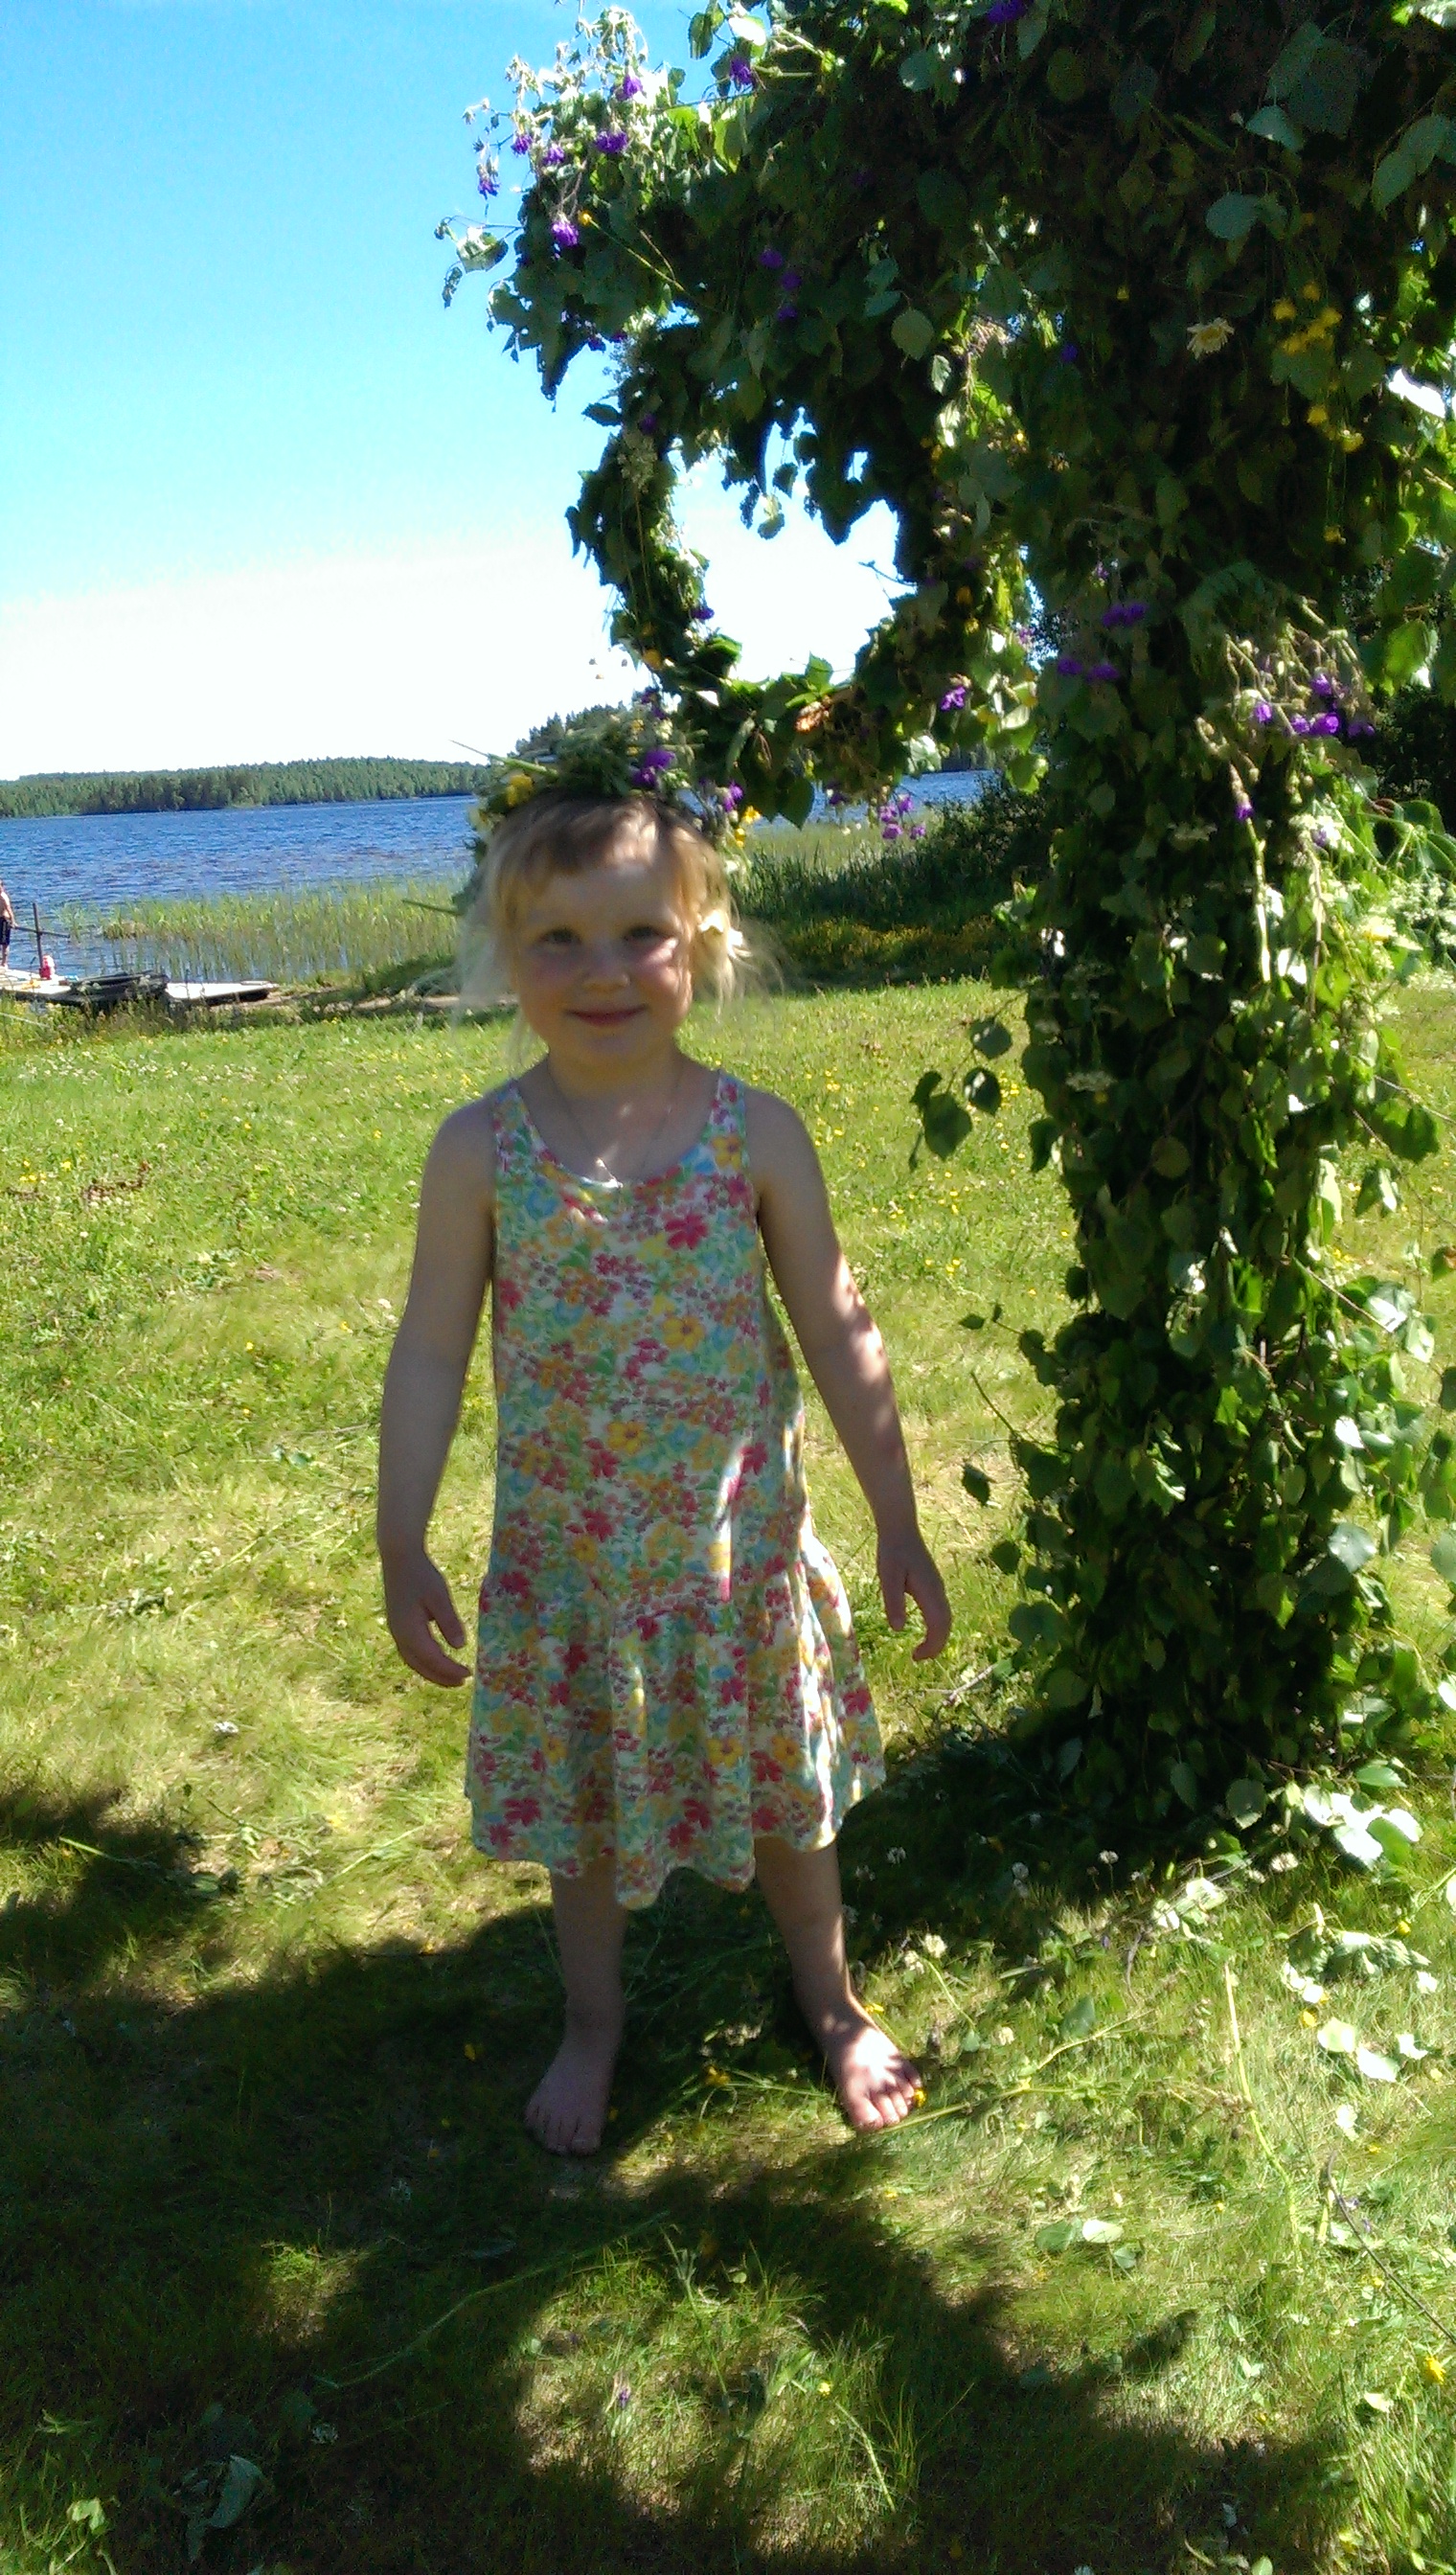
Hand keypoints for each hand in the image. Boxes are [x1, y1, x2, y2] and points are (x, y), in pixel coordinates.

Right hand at [381, 1547, 470, 1686]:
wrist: (399, 1558)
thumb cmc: (422, 1574)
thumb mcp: (439, 1596)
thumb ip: (449, 1622)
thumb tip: (460, 1647)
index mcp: (409, 1630)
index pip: (432, 1658)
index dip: (450, 1670)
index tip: (468, 1674)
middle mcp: (399, 1635)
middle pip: (420, 1666)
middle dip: (441, 1677)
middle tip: (462, 1682)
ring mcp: (396, 1631)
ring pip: (413, 1661)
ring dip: (432, 1672)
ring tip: (452, 1677)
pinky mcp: (397, 1626)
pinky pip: (410, 1652)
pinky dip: (424, 1662)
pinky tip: (437, 1659)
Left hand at [877, 1526, 951, 1662]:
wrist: (901, 1530)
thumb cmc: (892, 1552)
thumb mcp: (888, 1577)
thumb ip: (893, 1602)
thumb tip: (898, 1629)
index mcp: (930, 1592)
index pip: (939, 1626)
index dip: (931, 1646)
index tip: (915, 1657)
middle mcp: (938, 1591)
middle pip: (946, 1624)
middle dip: (936, 1645)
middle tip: (917, 1657)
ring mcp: (937, 1588)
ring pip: (945, 1618)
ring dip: (937, 1636)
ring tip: (921, 1649)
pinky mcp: (933, 1585)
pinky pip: (940, 1610)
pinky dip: (936, 1625)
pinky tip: (923, 1628)